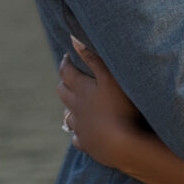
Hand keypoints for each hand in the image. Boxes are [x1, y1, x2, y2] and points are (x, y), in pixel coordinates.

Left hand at [57, 37, 145, 166]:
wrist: (121, 144)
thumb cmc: (120, 107)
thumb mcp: (110, 77)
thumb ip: (93, 58)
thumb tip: (73, 38)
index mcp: (81, 90)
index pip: (66, 72)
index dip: (66, 62)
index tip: (67, 56)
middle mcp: (76, 108)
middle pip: (63, 92)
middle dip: (64, 83)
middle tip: (69, 77)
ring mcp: (80, 127)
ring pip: (68, 115)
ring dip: (70, 107)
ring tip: (75, 103)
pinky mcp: (86, 143)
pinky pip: (77, 137)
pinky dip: (78, 131)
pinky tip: (82, 131)